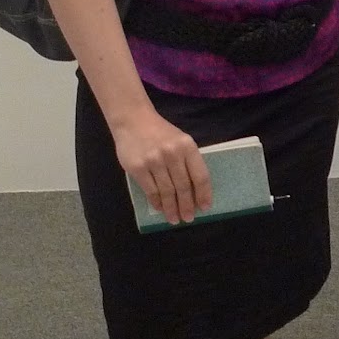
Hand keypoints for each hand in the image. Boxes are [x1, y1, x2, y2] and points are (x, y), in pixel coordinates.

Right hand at [111, 107, 210, 224]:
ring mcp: (154, 161)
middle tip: (188, 218)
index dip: (203, 194)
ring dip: (171, 208)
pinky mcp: (138, 167)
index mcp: (187, 146)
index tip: (204, 207)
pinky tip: (160, 208)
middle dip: (187, 206)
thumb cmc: (160, 133)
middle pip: (183, 186)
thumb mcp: (180, 141)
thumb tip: (195, 191)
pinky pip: (151, 190)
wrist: (133, 120)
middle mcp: (172, 153)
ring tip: (175, 219)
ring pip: (167, 191)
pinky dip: (156, 202)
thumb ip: (188, 162)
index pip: (200, 175)